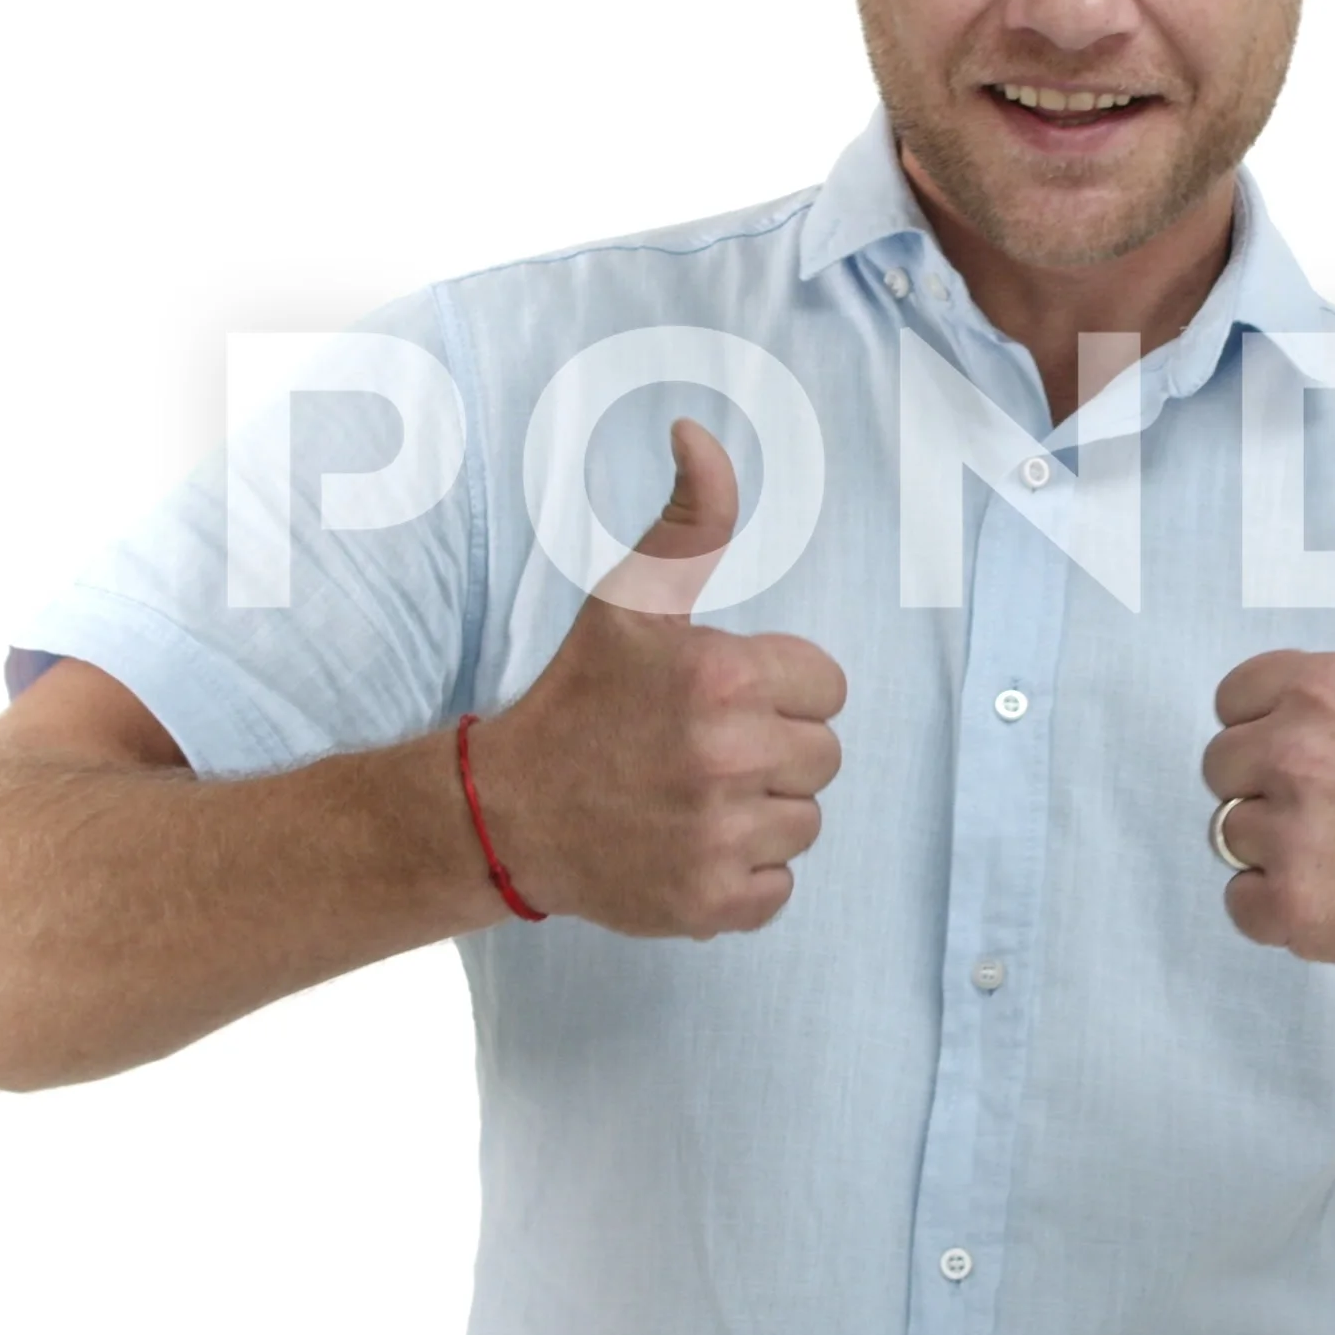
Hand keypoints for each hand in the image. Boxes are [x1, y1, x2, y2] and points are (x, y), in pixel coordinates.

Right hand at [475, 419, 848, 937]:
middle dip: (774, 750)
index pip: (828, 689)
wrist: (507, 811)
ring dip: (761, 813)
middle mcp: (728, 759)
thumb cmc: (579, 696)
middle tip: (703, 748)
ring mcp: (720, 838)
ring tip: (694, 796)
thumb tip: (697, 430)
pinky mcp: (710, 903)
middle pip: (824, 758)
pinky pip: (780, 889)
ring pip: (805, 824)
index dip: (780, 690)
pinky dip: (745, 876)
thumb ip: (690, 517)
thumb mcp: (631, 597)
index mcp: (723, 678)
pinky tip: (692, 845)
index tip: (722, 696)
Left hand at [1200, 475, 1334, 972]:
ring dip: (1275, 846)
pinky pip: (1239, 900)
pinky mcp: (1292, 908)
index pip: (1233, 699)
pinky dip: (1276, 907)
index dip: (1274, 723)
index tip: (1330, 747)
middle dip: (1268, 783)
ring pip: (1229, 832)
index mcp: (1324, 688)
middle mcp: (1299, 755)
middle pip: (1221, 766)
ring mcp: (1293, 836)